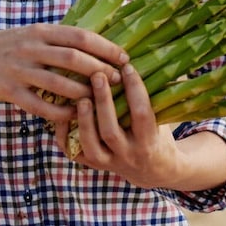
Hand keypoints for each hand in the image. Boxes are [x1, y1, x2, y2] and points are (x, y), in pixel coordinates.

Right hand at [0, 23, 128, 123]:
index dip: (104, 47)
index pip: (80, 36)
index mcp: (40, 30)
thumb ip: (61, 38)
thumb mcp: (34, 33)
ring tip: (101, 100)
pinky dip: (61, 111)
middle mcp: (30, 47)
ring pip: (58, 83)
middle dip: (99, 69)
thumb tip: (101, 42)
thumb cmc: (13, 46)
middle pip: (72, 58)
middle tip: (118, 79)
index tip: (124, 57)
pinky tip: (76, 115)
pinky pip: (40, 105)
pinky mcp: (11, 91)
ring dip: (83, 92)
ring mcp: (19, 70)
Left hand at [54, 62, 225, 190]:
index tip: (127, 66)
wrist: (153, 171)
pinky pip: (74, 153)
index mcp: (149, 142)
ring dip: (84, 120)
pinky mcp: (94, 165)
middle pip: (111, 131)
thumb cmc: (159, 133)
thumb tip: (164, 55)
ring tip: (80, 96)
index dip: (135, 89)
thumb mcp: (164, 117)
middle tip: (97, 75)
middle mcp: (128, 155)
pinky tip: (62, 113)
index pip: (142, 114)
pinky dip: (64, 134)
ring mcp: (109, 162)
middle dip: (103, 102)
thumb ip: (162, 93)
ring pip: (91, 145)